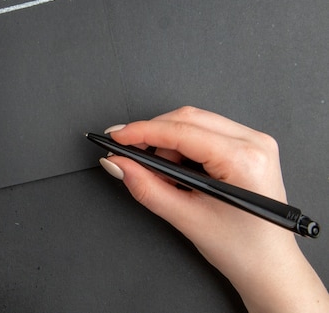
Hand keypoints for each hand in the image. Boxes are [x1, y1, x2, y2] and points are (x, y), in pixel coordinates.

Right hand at [100, 106, 328, 312]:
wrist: (268, 265)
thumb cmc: (241, 248)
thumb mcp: (186, 218)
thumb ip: (146, 187)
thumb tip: (118, 163)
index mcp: (244, 159)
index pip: (181, 131)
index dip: (142, 131)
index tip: (115, 137)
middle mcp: (254, 142)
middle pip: (187, 118)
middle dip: (153, 135)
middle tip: (127, 154)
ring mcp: (255, 141)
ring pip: (195, 121)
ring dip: (168, 143)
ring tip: (163, 176)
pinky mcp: (249, 145)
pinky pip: (206, 130)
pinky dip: (183, 146)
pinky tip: (178, 170)